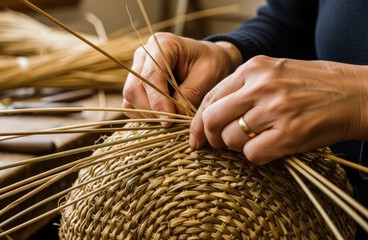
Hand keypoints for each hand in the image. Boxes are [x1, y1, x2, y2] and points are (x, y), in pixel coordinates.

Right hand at [122, 32, 241, 122]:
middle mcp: (144, 55)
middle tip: (170, 124)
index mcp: (162, 44)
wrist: (208, 60)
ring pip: (129, 98)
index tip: (168, 121)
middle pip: (133, 88)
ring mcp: (136, 69)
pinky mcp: (135, 84)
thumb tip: (173, 116)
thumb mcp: (208, 75)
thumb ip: (190, 93)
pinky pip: (130, 104)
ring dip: (146, 115)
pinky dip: (144, 115)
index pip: (151, 75)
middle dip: (150, 111)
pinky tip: (162, 117)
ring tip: (169, 120)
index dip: (157, 101)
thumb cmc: (211, 64)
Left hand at [190, 55, 367, 163]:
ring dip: (237, 148)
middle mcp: (260, 86)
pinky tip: (271, 148)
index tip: (196, 138)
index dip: (197, 122)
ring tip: (255, 141)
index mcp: (253, 68)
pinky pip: (252, 154)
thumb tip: (210, 116)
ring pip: (230, 139)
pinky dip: (256, 156)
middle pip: (212, 119)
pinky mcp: (289, 133)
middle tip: (218, 145)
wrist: (356, 94)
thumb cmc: (311, 85)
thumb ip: (242, 88)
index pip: (209, 97)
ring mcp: (275, 109)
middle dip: (210, 138)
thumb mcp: (273, 73)